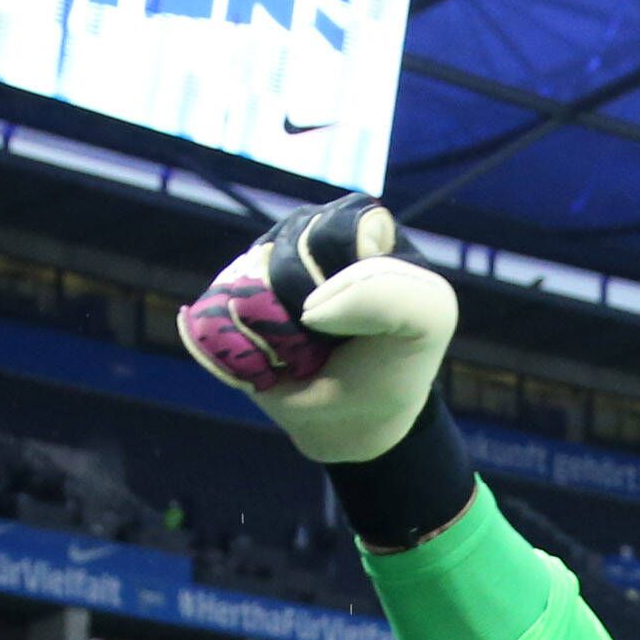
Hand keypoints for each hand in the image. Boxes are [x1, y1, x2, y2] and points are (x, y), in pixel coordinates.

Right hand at [178, 193, 457, 463]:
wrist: (355, 416)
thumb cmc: (394, 360)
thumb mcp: (427, 320)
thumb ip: (388, 292)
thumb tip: (309, 309)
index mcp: (356, 223)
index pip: (333, 234)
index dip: (347, 286)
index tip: (372, 319)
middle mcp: (301, 231)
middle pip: (281, 265)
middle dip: (306, 320)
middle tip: (332, 342)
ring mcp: (257, 261)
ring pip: (242, 294)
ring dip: (276, 342)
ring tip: (303, 353)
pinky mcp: (223, 296)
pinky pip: (212, 323)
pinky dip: (245, 359)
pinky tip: (272, 364)